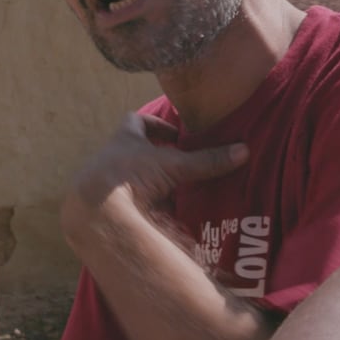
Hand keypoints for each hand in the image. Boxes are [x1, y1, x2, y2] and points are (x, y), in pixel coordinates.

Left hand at [69, 112, 247, 212]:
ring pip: (129, 179)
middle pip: (133, 151)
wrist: (95, 211)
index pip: (137, 121)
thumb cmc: (130, 176)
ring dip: (148, 185)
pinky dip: (142, 208)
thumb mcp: (173, 166)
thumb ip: (206, 161)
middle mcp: (111, 157)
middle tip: (176, 164)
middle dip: (153, 158)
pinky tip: (158, 219)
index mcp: (124, 139)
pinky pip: (126, 204)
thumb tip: (244, 151)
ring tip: (172, 194)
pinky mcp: (106, 206)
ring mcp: (106, 183)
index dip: (156, 125)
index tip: (175, 134)